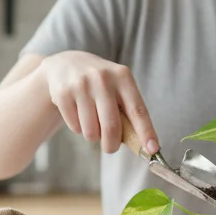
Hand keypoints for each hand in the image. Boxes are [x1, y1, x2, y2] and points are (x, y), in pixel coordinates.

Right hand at [39, 51, 157, 155]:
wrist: (66, 64)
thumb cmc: (100, 83)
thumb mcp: (117, 87)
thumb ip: (128, 111)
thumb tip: (142, 145)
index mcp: (122, 76)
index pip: (137, 110)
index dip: (146, 132)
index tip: (153, 150)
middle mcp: (102, 79)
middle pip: (112, 127)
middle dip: (112, 145)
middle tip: (110, 147)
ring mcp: (81, 85)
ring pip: (91, 131)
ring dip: (93, 136)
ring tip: (91, 122)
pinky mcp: (63, 94)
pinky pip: (75, 127)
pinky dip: (78, 128)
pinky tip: (78, 114)